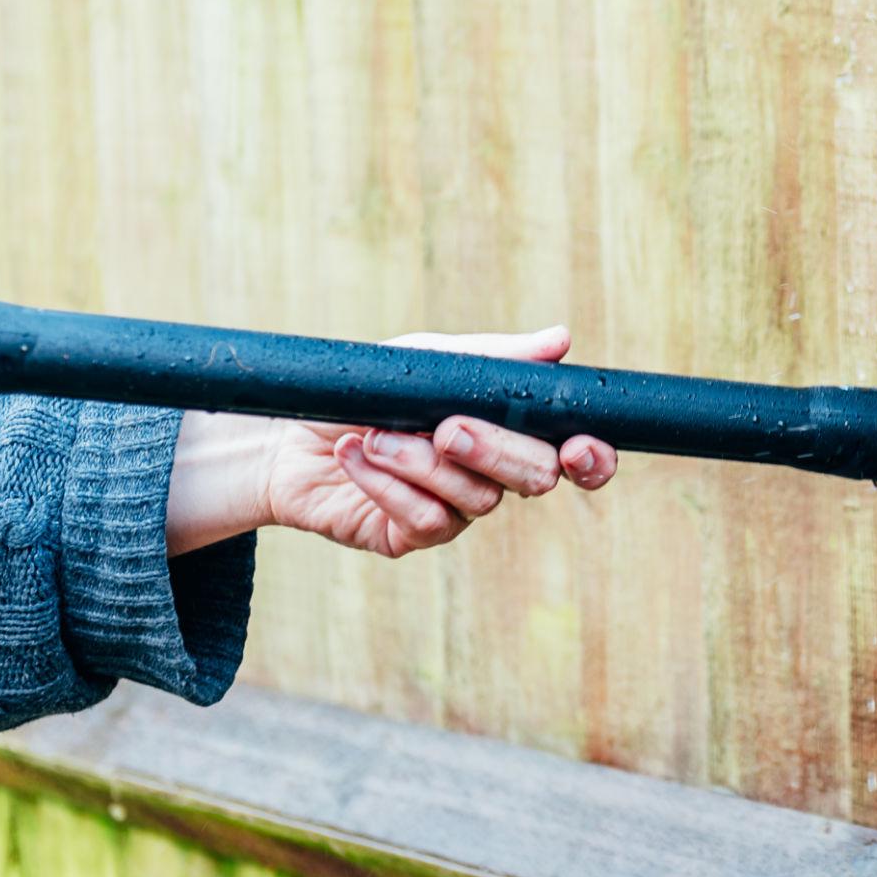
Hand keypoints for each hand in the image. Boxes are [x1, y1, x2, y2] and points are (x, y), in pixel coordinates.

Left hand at [164, 326, 615, 557]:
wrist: (285, 433)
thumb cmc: (368, 391)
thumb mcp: (430, 360)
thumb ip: (496, 358)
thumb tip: (562, 339)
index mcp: (510, 430)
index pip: (576, 456)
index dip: (592, 459)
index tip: (580, 448)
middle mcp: (493, 476)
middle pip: (535, 479)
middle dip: (495, 452)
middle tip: (446, 428)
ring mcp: (456, 510)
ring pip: (478, 500)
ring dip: (422, 463)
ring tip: (373, 437)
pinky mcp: (412, 536)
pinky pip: (427, 519)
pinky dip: (388, 485)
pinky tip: (354, 458)